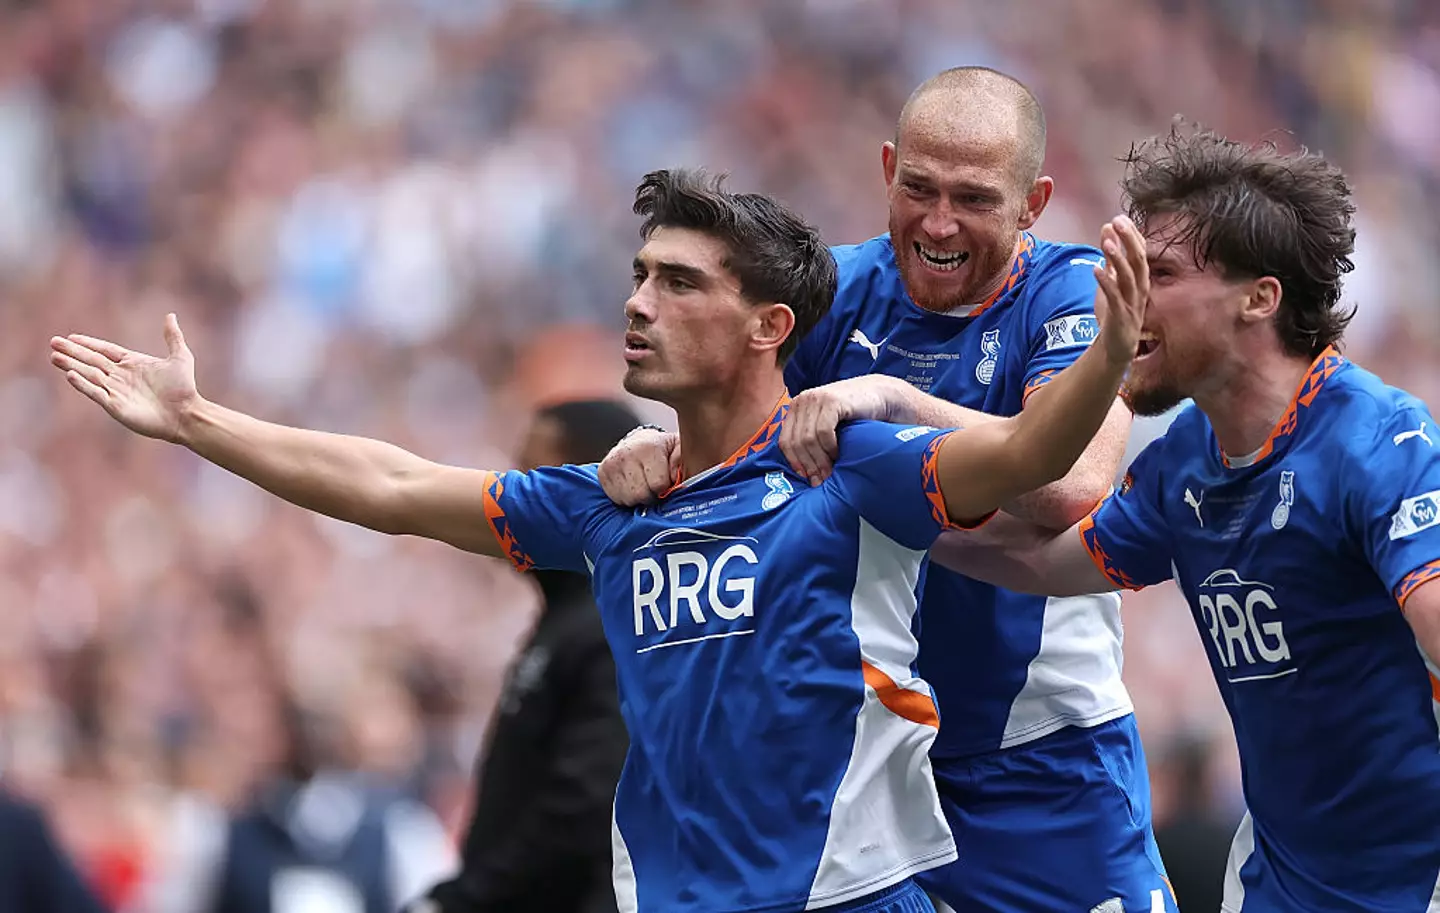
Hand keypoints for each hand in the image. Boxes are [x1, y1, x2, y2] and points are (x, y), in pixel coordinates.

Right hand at [49, 313, 198, 443]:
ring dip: (72, 366)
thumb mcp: (180, 357)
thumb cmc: (184, 388)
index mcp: (133, 364)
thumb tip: (170, 315)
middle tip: (54, 342)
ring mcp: (117, 391)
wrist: (186, 413)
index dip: (89, 344)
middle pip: (92, 361)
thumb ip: (173, 337)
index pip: (105, 351)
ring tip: (54, 357)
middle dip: (73, 352)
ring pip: (89, 375)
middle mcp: (121, 377)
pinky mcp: (115, 406)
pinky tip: (70, 375)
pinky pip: (96, 393)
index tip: (71, 336)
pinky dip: (83, 384)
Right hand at [597, 427, 679, 505]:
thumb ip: (684, 461)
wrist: (639, 443)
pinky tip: (631, 486)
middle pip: (640, 494)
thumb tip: (678, 477)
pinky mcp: (602, 472)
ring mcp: (612, 463)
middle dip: (651, 495)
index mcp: (649, 447)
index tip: (666, 483)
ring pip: (627, 499)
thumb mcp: (680, 450)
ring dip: (637, 498)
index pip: (658, 484)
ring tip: (643, 486)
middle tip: (654, 487)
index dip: (665, 489)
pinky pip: (615, 498)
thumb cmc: (663, 451)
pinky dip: (625, 498)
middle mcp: (627, 453)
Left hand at [781, 375, 910, 485]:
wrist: (879, 395)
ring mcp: (815, 399)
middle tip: (820, 480)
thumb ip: (811, 439)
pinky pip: (823, 431)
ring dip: (820, 460)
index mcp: (796, 408)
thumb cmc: (853, 415)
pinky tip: (838, 453)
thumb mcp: (826, 424)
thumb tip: (803, 472)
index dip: (794, 462)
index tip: (806, 477)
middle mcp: (802, 401)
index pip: (785, 441)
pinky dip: (830, 447)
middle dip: (808, 465)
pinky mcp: (831, 401)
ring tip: (830, 472)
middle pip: (796, 442)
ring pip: (808, 439)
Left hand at [1092, 215, 1149, 367]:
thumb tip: (1107, 229)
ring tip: (1108, 243)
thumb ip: (1111, 257)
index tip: (1120, 217)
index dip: (1131, 235)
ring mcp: (1132, 303)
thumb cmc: (1116, 311)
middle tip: (1118, 222)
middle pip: (1138, 260)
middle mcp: (1140, 288)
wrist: (1116, 347)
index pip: (1140, 252)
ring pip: (1129, 278)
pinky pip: (1114, 297)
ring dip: (1118, 259)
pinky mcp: (1121, 317)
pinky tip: (1096, 269)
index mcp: (1140, 279)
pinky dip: (1106, 282)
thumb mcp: (1113, 280)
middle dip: (1129, 240)